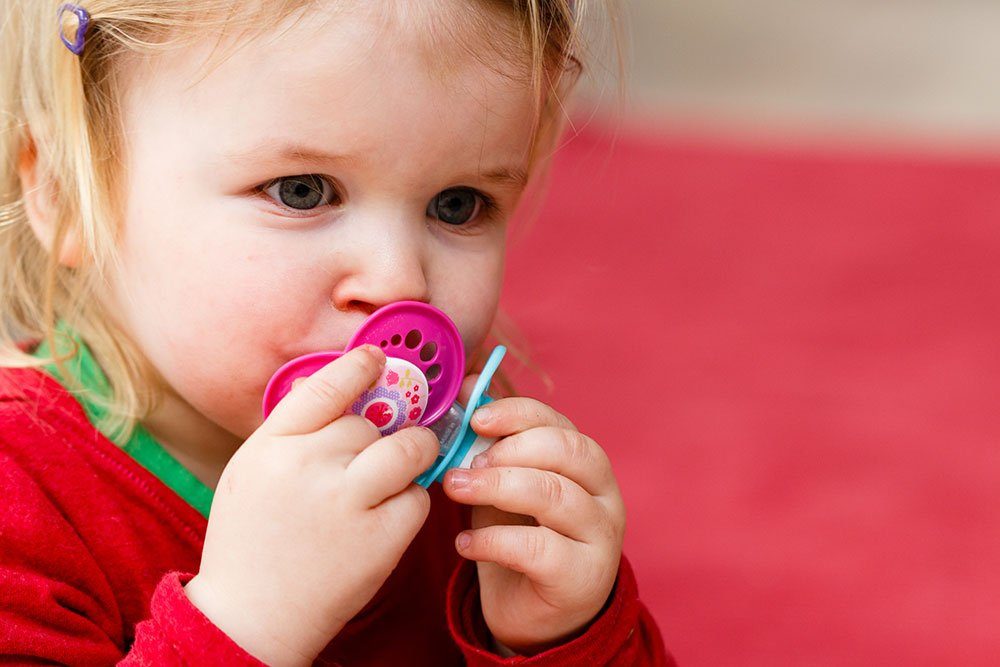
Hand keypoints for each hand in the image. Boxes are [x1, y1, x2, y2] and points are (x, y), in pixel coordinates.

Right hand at [184, 346, 438, 665]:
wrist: (251, 618)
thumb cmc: (252, 539)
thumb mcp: (252, 472)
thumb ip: (294, 432)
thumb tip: (344, 389)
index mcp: (272, 446)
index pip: (326, 387)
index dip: (358, 367)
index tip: (378, 358)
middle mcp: (309, 466)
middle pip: (369, 423)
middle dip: (374, 439)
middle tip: (361, 467)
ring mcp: (347, 502)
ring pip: (408, 448)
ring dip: (413, 455)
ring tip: (397, 474)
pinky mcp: (381, 537)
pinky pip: (418, 497)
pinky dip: (409, 503)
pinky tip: (383, 521)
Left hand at [443, 383, 625, 654]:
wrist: (534, 616)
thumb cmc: (519, 539)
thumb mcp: (502, 485)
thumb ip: (488, 441)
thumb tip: (464, 387)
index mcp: (586, 464)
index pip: (559, 424)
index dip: (517, 414)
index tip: (475, 419)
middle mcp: (604, 495)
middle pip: (567, 452)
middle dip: (509, 450)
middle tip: (465, 464)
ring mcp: (600, 537)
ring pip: (555, 495)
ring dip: (496, 487)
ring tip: (455, 491)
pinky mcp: (582, 577)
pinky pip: (539, 549)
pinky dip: (494, 541)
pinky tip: (465, 544)